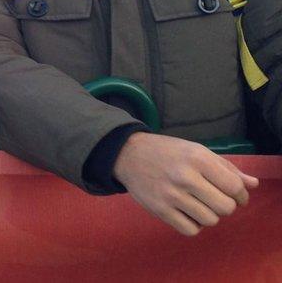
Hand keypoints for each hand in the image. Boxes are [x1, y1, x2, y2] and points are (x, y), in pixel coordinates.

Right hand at [113, 132, 258, 235]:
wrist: (127, 154)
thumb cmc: (167, 151)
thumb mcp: (197, 151)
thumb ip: (226, 167)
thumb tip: (252, 185)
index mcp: (198, 159)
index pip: (234, 188)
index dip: (241, 195)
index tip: (236, 195)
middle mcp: (185, 178)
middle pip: (225, 207)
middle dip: (226, 205)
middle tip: (215, 199)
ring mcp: (171, 196)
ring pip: (210, 220)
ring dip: (210, 215)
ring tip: (200, 205)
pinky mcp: (160, 210)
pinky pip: (190, 230)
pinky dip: (194, 225)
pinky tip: (188, 213)